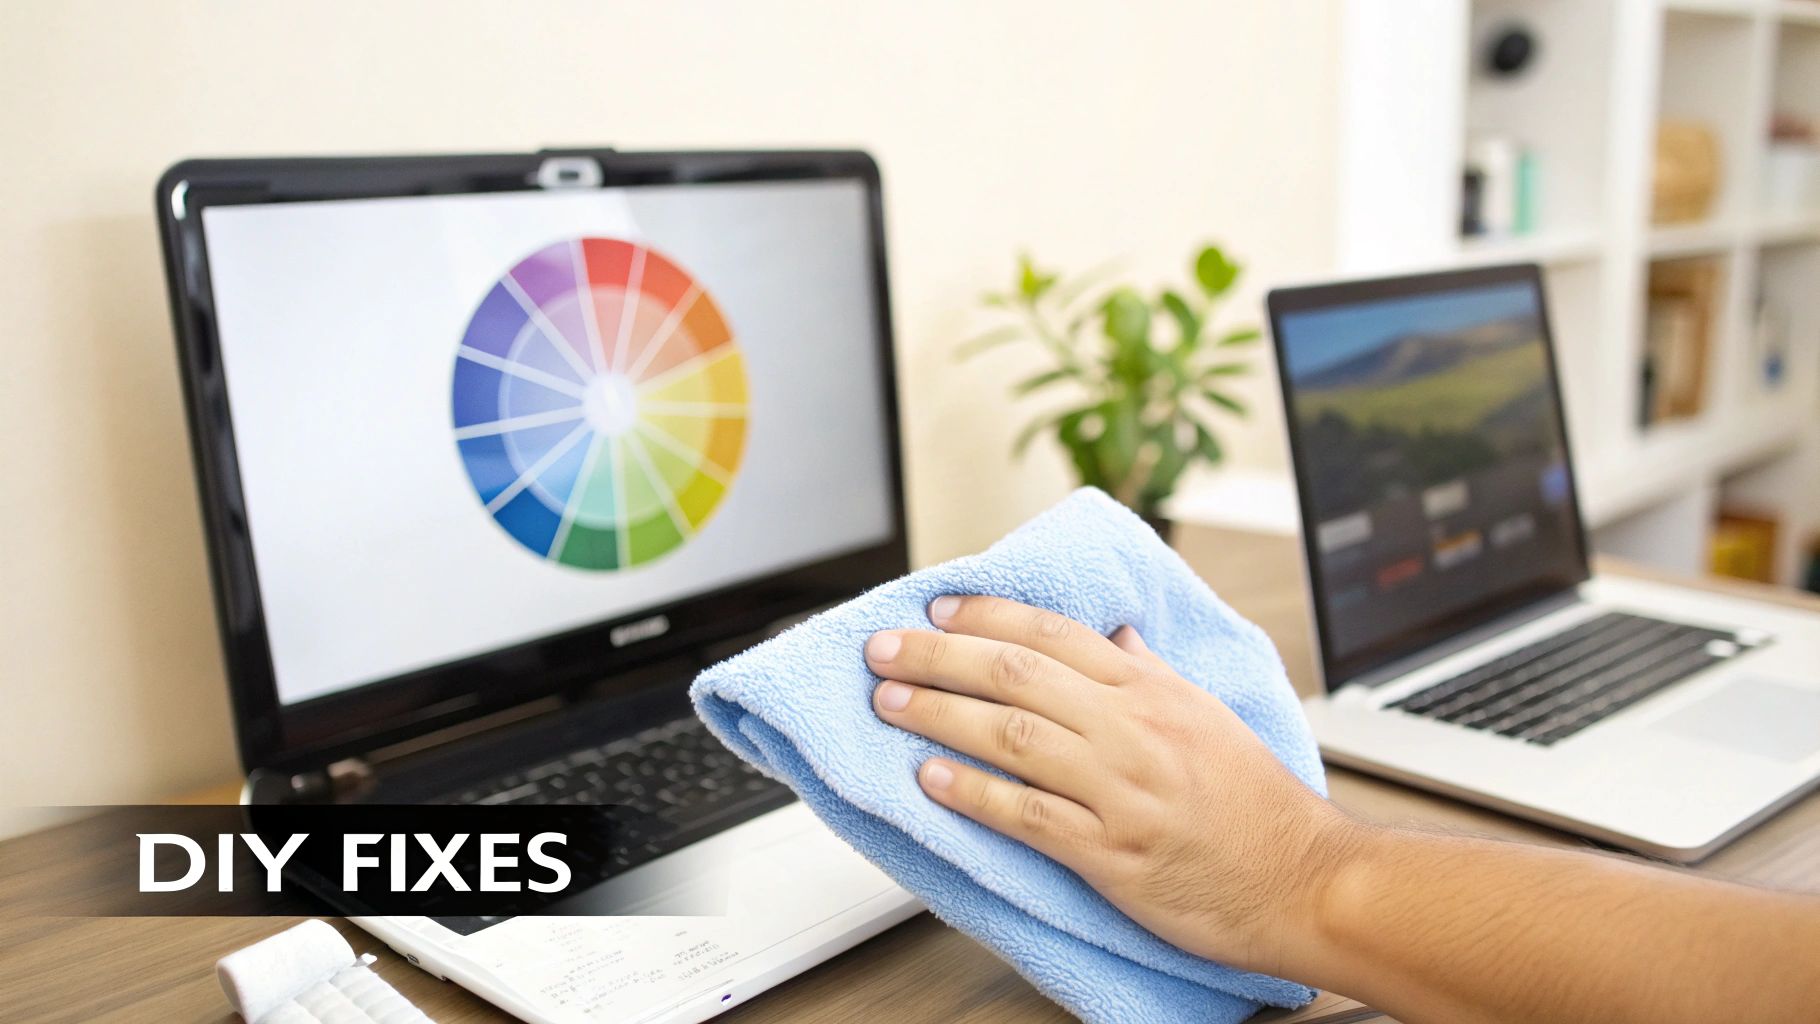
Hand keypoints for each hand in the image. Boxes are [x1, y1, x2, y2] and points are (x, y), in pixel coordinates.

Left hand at [865, 595, 1359, 974]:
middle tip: (885, 649)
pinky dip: (975, 792)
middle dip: (941, 656)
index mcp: (1152, 693)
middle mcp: (1132, 731)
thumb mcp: (1208, 716)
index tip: (937, 609)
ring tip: (890, 703)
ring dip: (941, 714)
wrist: (1304, 880)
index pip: (1055, 635)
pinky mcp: (1111, 853)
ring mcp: (1121, 791)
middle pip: (1018, 675)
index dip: (987, 617)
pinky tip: (931, 779)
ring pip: (1014, 735)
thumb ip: (1151, 672)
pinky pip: (1029, 814)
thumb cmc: (1256, 805)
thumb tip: (1113, 633)